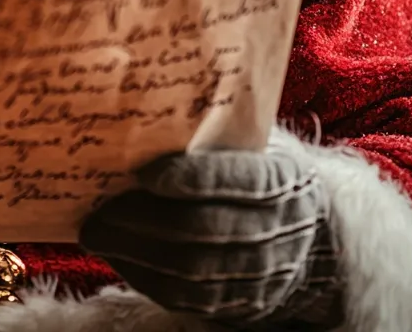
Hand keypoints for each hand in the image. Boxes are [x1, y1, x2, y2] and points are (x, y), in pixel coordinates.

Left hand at [80, 149, 341, 327]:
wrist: (316, 234)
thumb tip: (149, 108)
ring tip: (95, 234)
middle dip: (143, 221)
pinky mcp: (245, 302)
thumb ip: (218, 131)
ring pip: (193, 270)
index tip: (142, 172)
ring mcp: (263, 272)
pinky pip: (190, 299)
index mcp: (282, 179)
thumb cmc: (266, 169)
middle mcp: (277, 229)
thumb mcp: (259, 143)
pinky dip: (148, 280)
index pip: (236, 180)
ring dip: (136, 255)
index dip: (189, 178)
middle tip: (96, 212)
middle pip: (203, 229)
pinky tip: (118, 258)